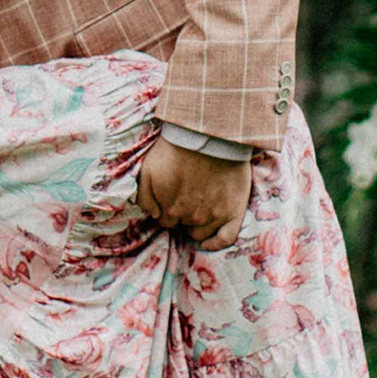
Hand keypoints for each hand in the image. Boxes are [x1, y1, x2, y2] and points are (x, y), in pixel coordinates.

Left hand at [137, 138, 252, 249]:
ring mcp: (213, 216)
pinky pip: (225, 239)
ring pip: (200, 233)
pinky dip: (216, 242)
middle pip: (182, 225)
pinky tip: (209, 240)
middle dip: (182, 213)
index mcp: (169, 209)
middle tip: (188, 194)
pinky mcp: (233, 212)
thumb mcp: (148, 169)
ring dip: (197, 222)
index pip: (165, 221)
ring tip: (201, 202)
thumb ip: (144, 197)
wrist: (209, 134)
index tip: (172, 198)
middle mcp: (190, 216)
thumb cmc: (177, 149)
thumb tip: (152, 214)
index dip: (167, 209)